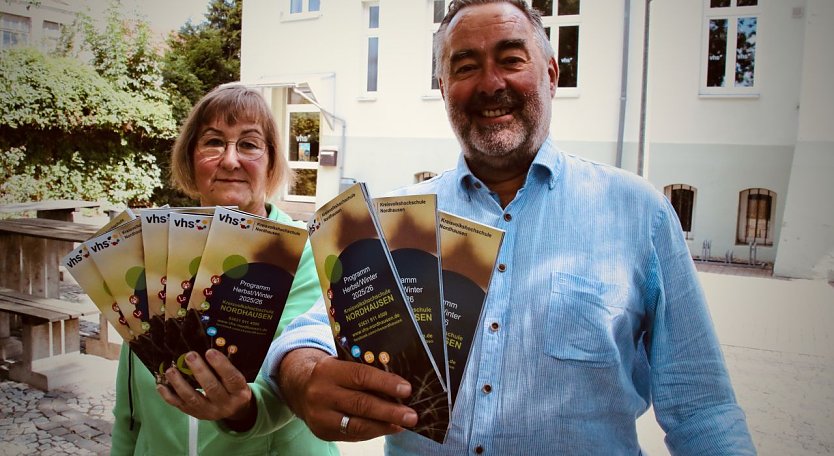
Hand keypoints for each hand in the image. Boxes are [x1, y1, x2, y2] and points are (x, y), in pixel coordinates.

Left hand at [157, 349, 254, 429]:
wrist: (235, 411)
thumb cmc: (235, 389)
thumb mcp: (239, 379)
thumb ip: (228, 368)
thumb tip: (211, 349)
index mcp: (239, 392)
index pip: (231, 378)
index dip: (221, 365)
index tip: (210, 352)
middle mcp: (225, 403)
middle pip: (211, 388)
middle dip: (199, 371)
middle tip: (189, 356)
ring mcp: (209, 410)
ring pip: (193, 398)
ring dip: (180, 384)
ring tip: (171, 370)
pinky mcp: (196, 414)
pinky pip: (181, 405)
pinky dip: (169, 396)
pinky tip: (161, 386)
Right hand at [276, 348, 417, 441]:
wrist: (299, 388)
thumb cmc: (332, 373)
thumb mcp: (342, 363)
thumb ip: (364, 370)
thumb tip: (399, 384)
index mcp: (328, 370)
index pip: (360, 376)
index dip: (386, 383)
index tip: (406, 389)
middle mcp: (322, 393)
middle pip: (361, 404)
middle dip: (390, 411)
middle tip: (411, 416)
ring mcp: (320, 415)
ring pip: (357, 424)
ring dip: (384, 426)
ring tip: (403, 425)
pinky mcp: (322, 432)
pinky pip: (352, 434)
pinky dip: (373, 432)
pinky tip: (387, 428)